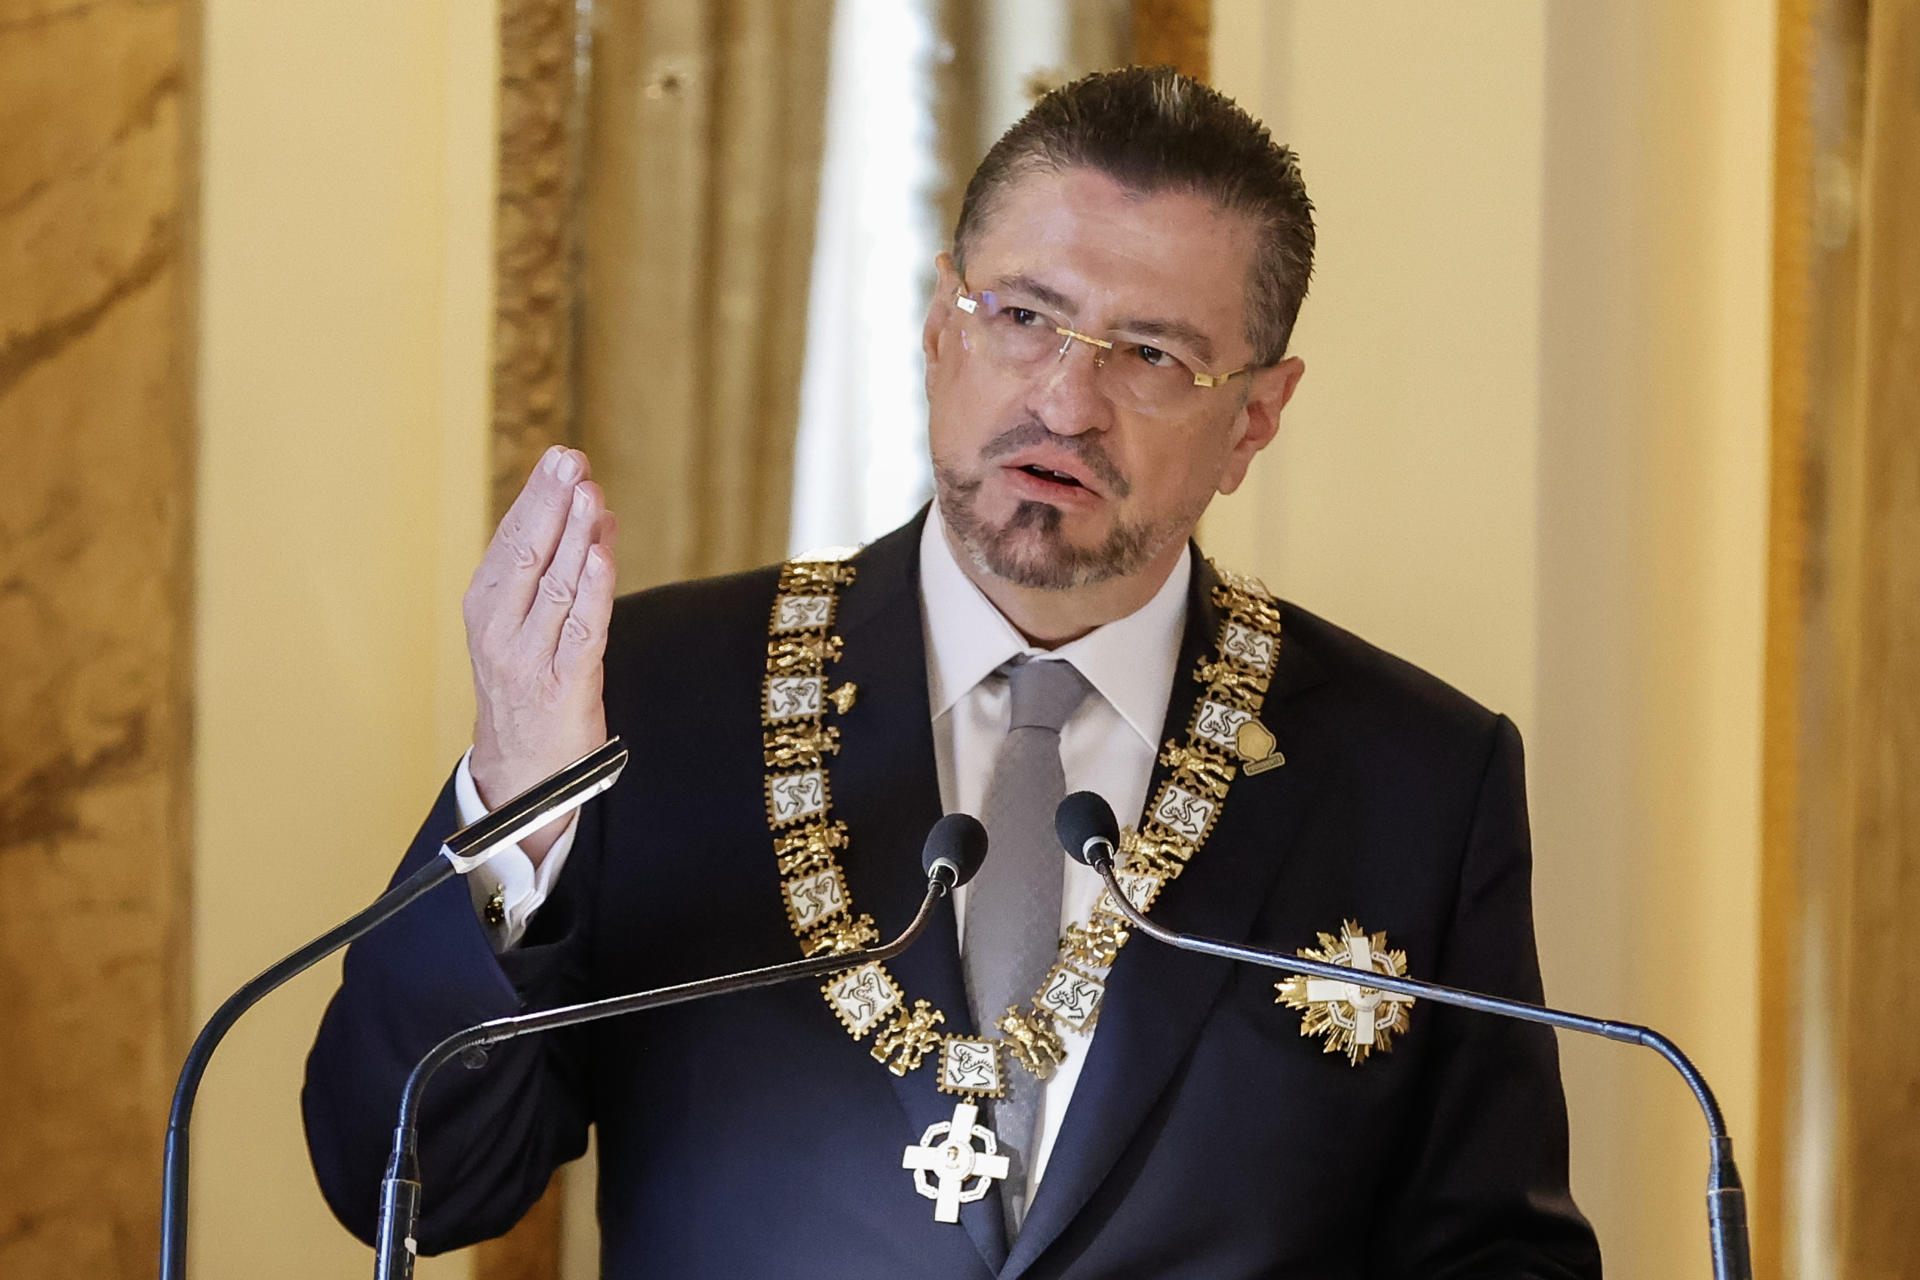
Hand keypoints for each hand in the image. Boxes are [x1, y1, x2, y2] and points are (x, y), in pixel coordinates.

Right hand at [464, 446, 617, 862]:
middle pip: (527, 555)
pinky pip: (581, 630)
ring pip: (555, 586)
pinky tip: (600, 554)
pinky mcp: (564, 686)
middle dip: (551, 503)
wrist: (522, 775)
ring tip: (590, 494)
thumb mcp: (523, 625)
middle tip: (571, 460)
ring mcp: (529, 659)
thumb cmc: (528, 687)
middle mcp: (500, 630)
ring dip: (575, 535)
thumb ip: (550, 572)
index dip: (536, 498)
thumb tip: (592, 511)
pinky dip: (591, 589)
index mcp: (485, 608)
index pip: (510, 541)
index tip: (561, 458)